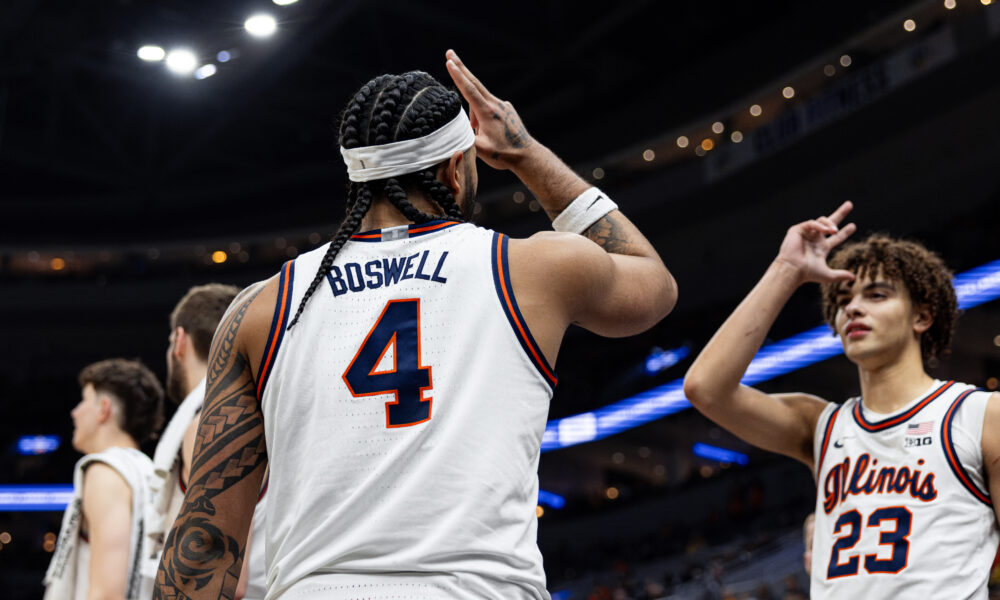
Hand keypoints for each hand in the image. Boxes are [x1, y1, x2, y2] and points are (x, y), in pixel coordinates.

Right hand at [445, 49, 533, 170]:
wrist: (527, 155)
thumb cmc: (504, 154)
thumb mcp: (480, 150)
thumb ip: (465, 138)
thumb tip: (454, 129)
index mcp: (487, 112)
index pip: (469, 89)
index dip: (457, 75)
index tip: (449, 61)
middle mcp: (496, 104)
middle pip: (474, 83)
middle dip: (461, 68)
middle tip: (449, 52)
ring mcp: (503, 106)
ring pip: (480, 100)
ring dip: (472, 111)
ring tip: (476, 132)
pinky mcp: (507, 110)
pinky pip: (489, 107)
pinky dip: (482, 114)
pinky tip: (486, 130)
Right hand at [775, 201, 857, 283]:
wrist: (793, 270)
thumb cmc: (807, 274)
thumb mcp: (828, 275)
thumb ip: (840, 275)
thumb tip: (854, 278)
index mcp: (821, 248)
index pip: (836, 237)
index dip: (845, 232)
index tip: (853, 226)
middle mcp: (815, 239)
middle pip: (830, 222)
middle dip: (840, 213)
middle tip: (849, 204)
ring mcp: (807, 233)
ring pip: (822, 221)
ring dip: (830, 224)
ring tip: (834, 230)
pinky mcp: (798, 230)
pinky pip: (811, 223)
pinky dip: (819, 226)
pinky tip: (825, 231)